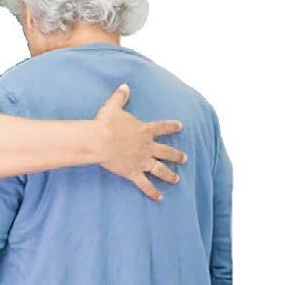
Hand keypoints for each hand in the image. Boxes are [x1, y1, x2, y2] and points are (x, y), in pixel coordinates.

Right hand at [95, 84, 186, 200]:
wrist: (99, 141)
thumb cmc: (105, 124)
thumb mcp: (113, 107)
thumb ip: (121, 97)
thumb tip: (124, 86)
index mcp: (145, 131)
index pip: (163, 127)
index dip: (172, 126)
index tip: (181, 126)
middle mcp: (147, 147)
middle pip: (166, 151)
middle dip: (177, 155)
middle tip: (184, 158)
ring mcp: (142, 161)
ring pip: (160, 169)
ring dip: (170, 174)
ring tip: (177, 179)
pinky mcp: (133, 172)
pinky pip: (145, 184)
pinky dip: (152, 192)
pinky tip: (160, 198)